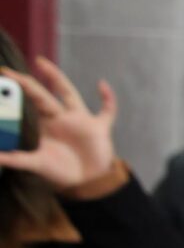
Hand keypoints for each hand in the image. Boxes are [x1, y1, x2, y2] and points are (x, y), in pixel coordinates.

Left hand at [0, 56, 117, 189]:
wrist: (88, 183)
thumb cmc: (63, 172)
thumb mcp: (38, 164)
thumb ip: (18, 159)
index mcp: (47, 122)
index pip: (32, 100)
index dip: (20, 88)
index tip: (4, 74)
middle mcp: (62, 117)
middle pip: (45, 94)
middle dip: (29, 82)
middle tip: (12, 71)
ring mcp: (81, 120)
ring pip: (70, 94)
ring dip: (57, 79)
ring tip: (42, 64)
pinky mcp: (100, 128)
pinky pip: (107, 111)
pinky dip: (108, 98)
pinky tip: (102, 84)